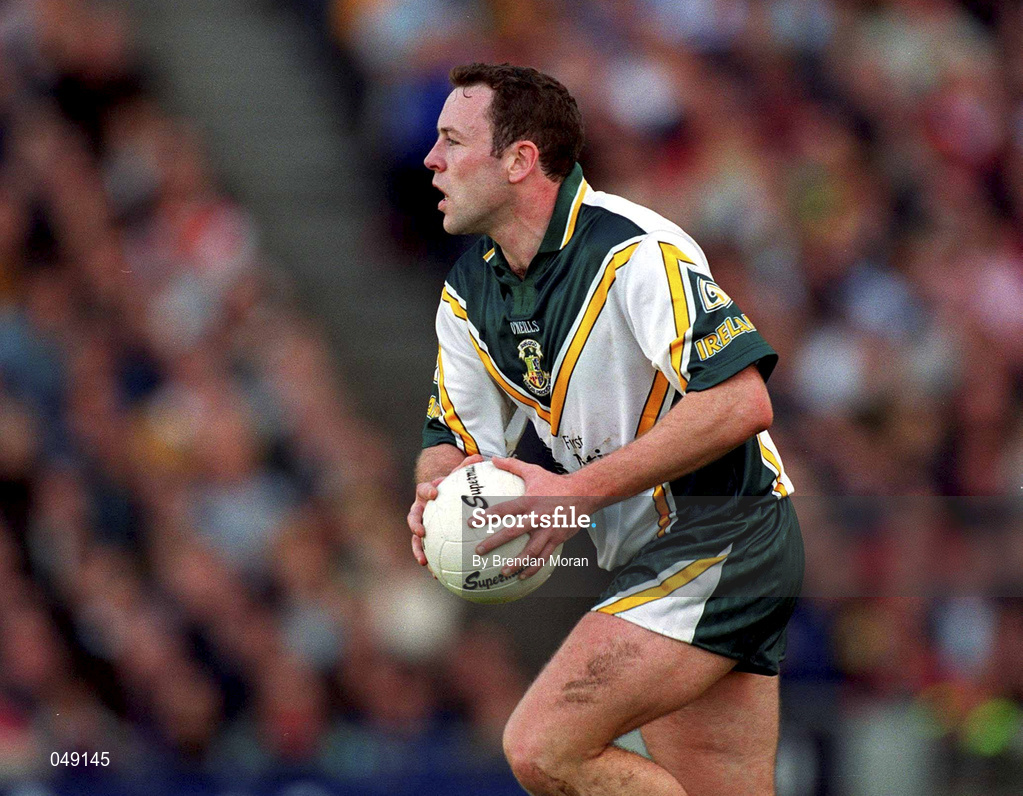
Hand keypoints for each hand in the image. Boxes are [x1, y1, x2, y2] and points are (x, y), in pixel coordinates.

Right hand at [408, 453, 484, 566]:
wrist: (440, 496)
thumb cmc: (452, 486)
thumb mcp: (458, 477)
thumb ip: (466, 468)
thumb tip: (479, 457)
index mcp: (426, 493)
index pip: (423, 490)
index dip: (427, 490)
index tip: (433, 493)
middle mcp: (420, 509)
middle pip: (413, 517)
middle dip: (415, 525)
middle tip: (421, 532)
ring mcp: (421, 525)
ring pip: (415, 539)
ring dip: (418, 550)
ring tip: (424, 562)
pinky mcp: (427, 539)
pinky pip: (428, 552)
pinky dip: (432, 563)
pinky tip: (437, 576)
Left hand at [474, 457, 598, 578]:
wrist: (583, 494)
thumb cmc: (555, 483)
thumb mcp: (533, 472)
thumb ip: (512, 465)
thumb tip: (494, 459)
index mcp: (529, 501)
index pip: (504, 509)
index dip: (487, 516)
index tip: (471, 522)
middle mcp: (537, 517)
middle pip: (513, 532)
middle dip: (495, 542)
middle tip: (479, 551)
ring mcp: (548, 530)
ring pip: (531, 551)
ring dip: (516, 563)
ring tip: (503, 571)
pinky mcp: (557, 539)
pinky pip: (544, 557)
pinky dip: (533, 568)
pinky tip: (522, 575)